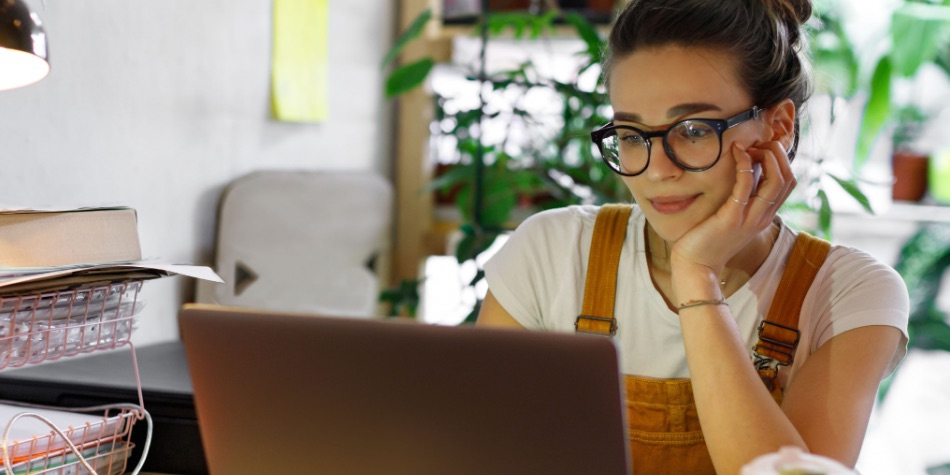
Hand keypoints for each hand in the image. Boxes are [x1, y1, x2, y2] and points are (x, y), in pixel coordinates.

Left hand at [669, 140, 795, 277]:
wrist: (697, 266)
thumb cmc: (709, 239)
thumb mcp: (733, 218)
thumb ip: (743, 199)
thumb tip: (745, 172)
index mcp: (765, 215)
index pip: (788, 182)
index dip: (781, 160)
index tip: (761, 149)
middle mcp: (763, 217)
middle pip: (788, 178)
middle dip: (778, 154)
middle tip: (757, 144)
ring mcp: (750, 218)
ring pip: (776, 181)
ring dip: (766, 156)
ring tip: (749, 146)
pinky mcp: (732, 217)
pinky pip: (746, 185)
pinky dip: (745, 165)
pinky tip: (736, 153)